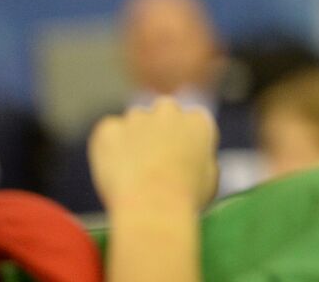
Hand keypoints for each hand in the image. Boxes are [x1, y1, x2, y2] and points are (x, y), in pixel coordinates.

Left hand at [89, 97, 218, 213]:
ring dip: (134, 137)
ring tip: (132, 171)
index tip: (178, 157)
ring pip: (134, 121)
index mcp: (198, 121)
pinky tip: (115, 170)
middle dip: (159, 128)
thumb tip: (195, 161)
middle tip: (153, 159)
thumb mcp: (210, 179)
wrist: (153, 207)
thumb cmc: (185, 198)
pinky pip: (108, 132)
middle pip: (163, 111)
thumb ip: (202, 160)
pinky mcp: (109, 129)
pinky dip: (109, 147)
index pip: (191, 121)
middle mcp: (169, 111)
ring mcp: (137, 118)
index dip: (184, 139)